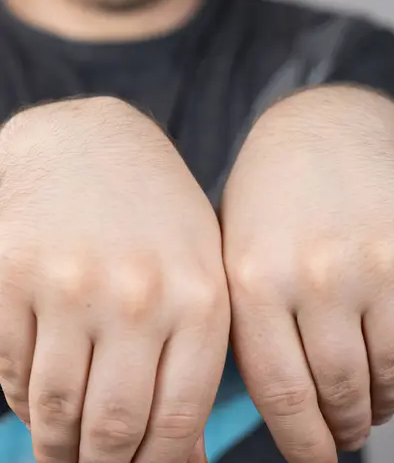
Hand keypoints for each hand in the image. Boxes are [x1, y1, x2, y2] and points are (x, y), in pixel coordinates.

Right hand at [0, 97, 227, 462]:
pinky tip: (39, 394)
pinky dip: (23, 400)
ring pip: (55, 412)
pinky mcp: (9, 275)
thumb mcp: (193, 270)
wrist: (85, 140)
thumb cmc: (150, 211)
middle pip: (113, 431)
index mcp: (198, 296)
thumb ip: (194, 359)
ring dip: (58, 448)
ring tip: (65, 451)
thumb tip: (183, 456)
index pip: (178, 422)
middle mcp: (137, 294)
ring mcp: (69, 284)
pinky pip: (12, 372)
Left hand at [222, 86, 393, 462]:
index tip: (310, 459)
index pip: (282, 393)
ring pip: (385, 375)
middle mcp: (313, 273)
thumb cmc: (268, 199)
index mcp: (253, 278)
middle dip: (339, 427)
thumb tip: (268, 410)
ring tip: (363, 405)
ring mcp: (370, 263)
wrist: (320, 130)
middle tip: (339, 435)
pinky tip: (387, 370)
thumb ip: (246, 328)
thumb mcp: (235, 254)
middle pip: (337, 391)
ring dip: (375, 404)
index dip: (300, 443)